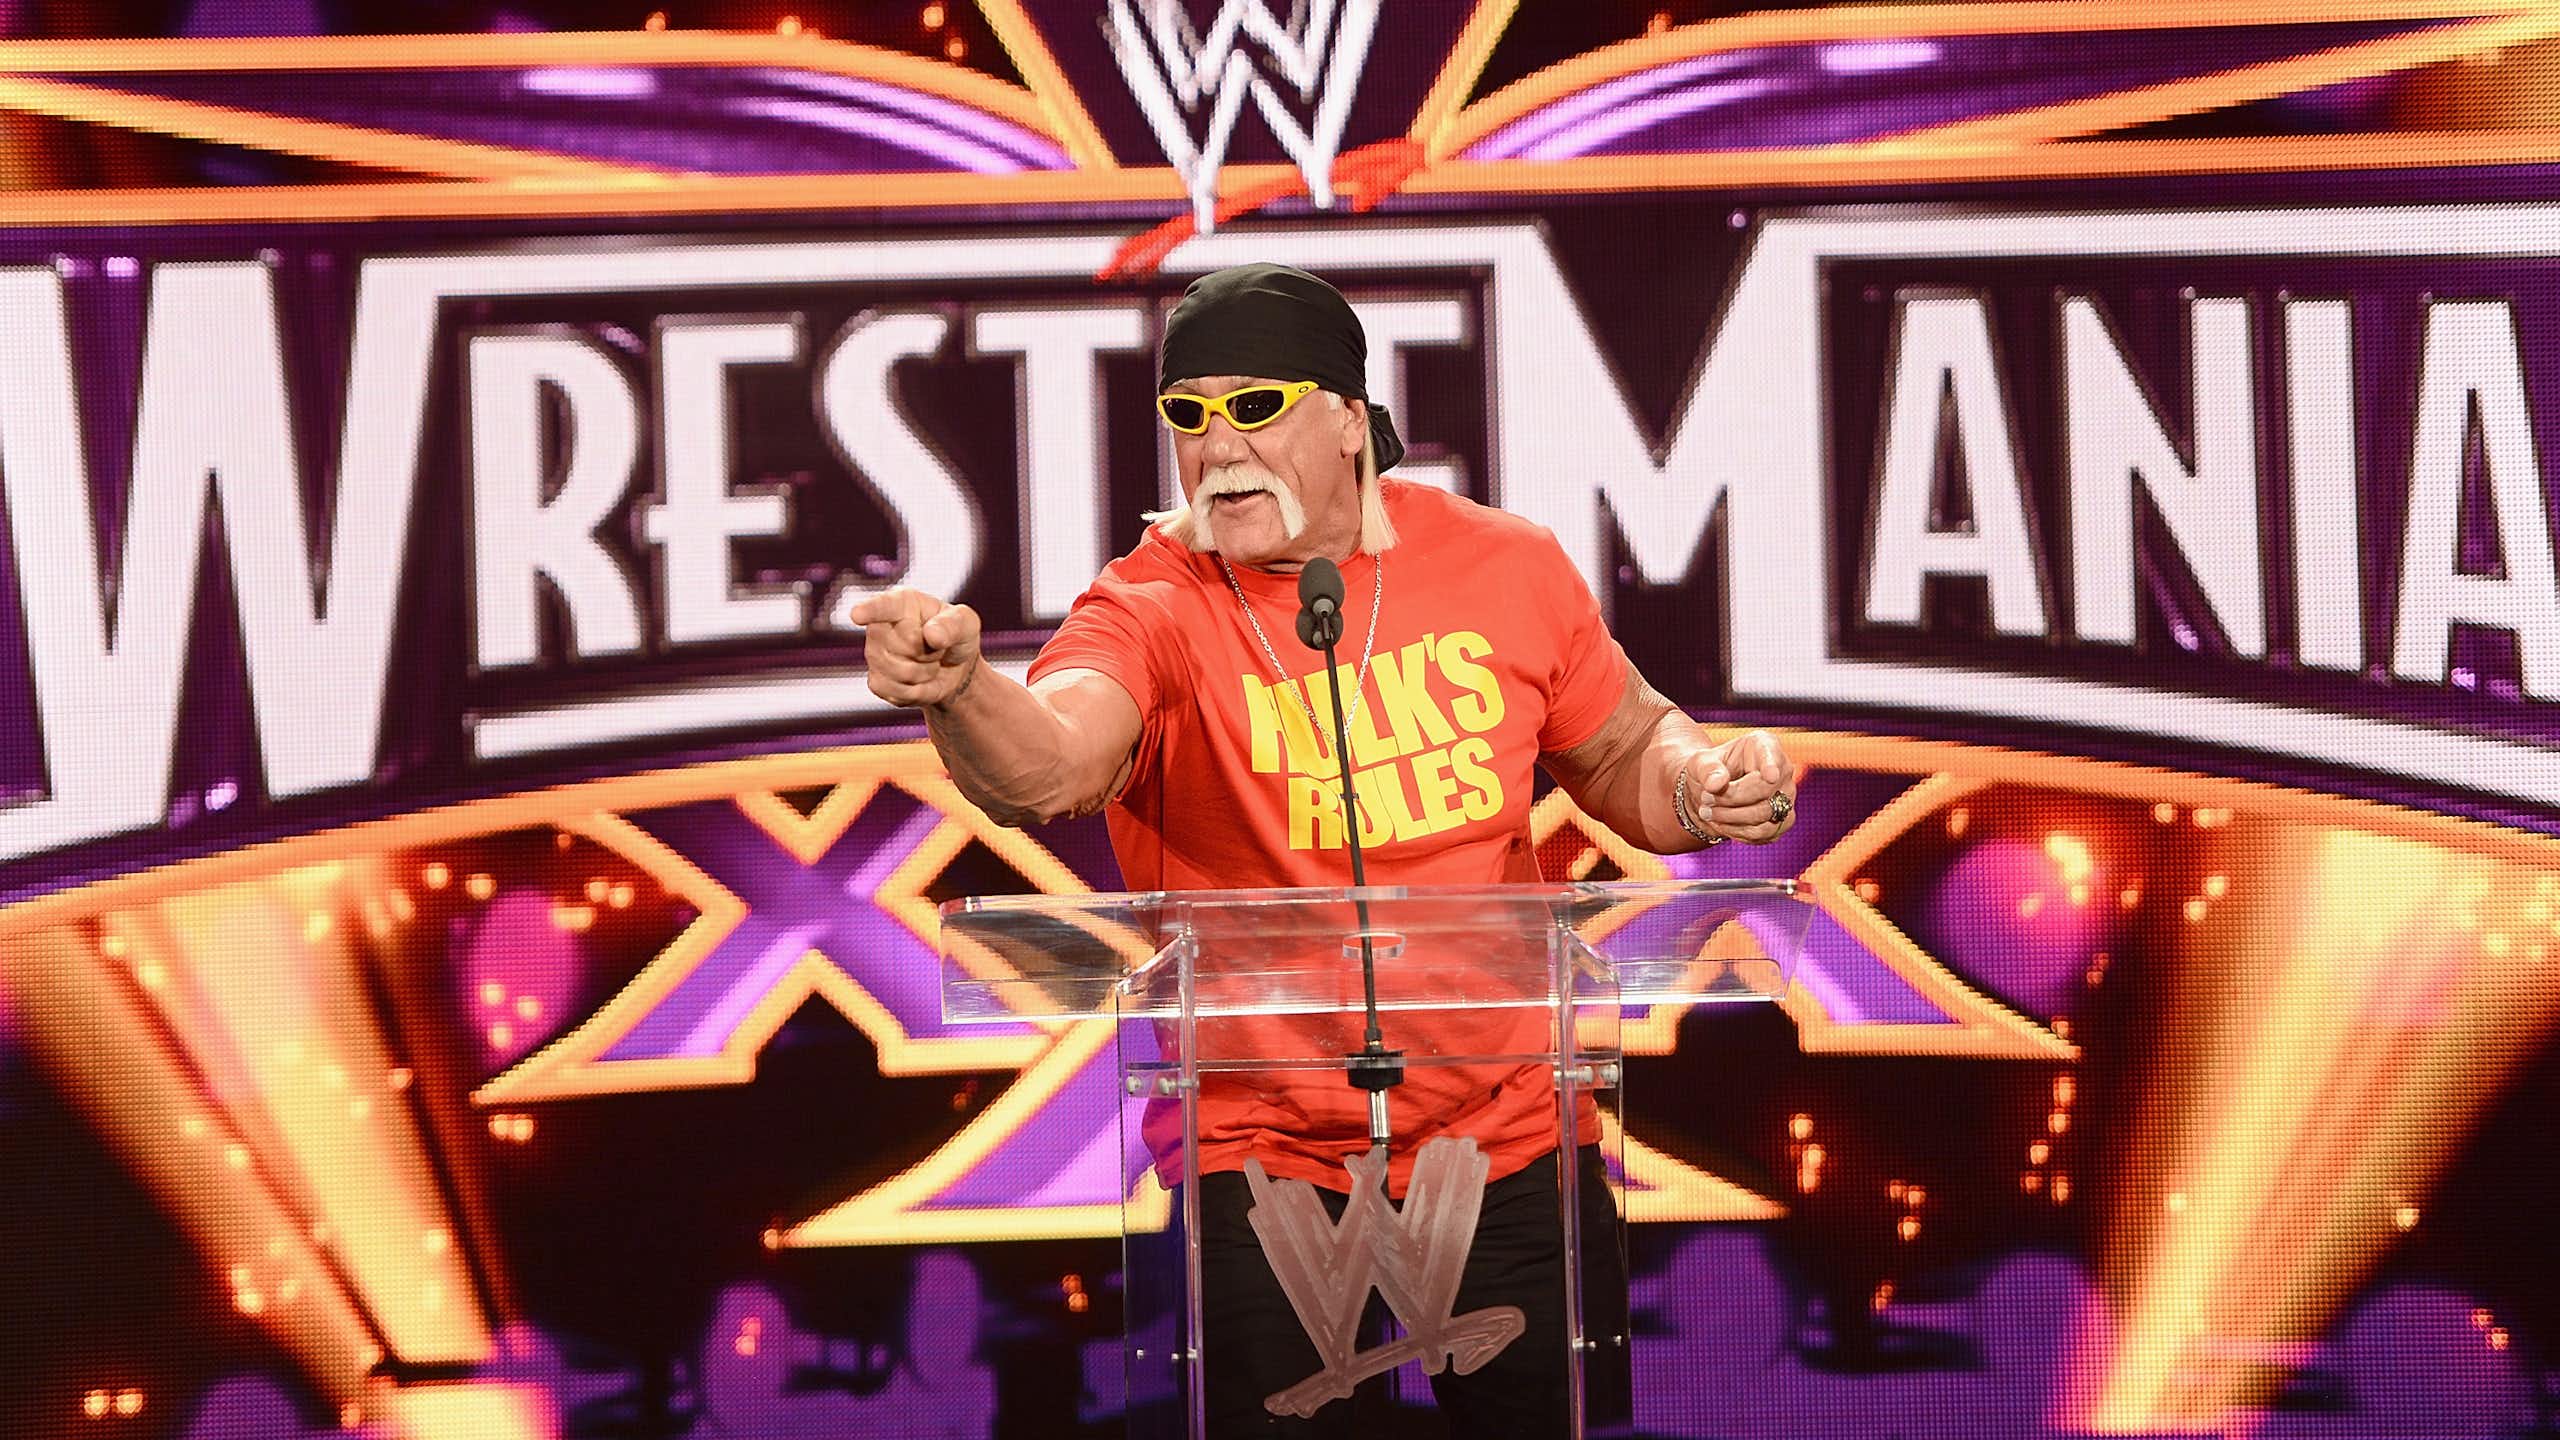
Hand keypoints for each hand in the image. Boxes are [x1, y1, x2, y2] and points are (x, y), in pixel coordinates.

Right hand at [843, 586, 982, 708]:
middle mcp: (880, 626)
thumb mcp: (966, 624)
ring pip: (900, 672)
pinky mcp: (876, 681)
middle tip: (937, 647)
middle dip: (929, 653)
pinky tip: (921, 680)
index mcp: (900, 603)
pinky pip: (897, 692)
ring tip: (930, 662)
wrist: (953, 668)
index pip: (883, 606)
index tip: (856, 614)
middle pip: (903, 646)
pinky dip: (918, 692)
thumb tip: (931, 635)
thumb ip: (953, 625)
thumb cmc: (956, 635)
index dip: (870, 611)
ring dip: (926, 673)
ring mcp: (874, 655)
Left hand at [1682, 730, 1796, 842]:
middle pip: (1764, 790)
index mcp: (1764, 745)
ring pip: (1764, 814)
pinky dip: (1738, 832)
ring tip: (1707, 813)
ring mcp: (1787, 797)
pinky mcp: (1783, 821)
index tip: (1770, 775)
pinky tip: (1720, 824)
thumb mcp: (1701, 763)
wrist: (1714, 793)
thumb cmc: (1710, 771)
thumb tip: (1716, 784)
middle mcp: (1783, 770)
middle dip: (1731, 799)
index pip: (1770, 755)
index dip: (1771, 766)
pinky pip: (1764, 833)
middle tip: (1705, 799)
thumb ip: (1707, 770)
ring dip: (1731, 818)